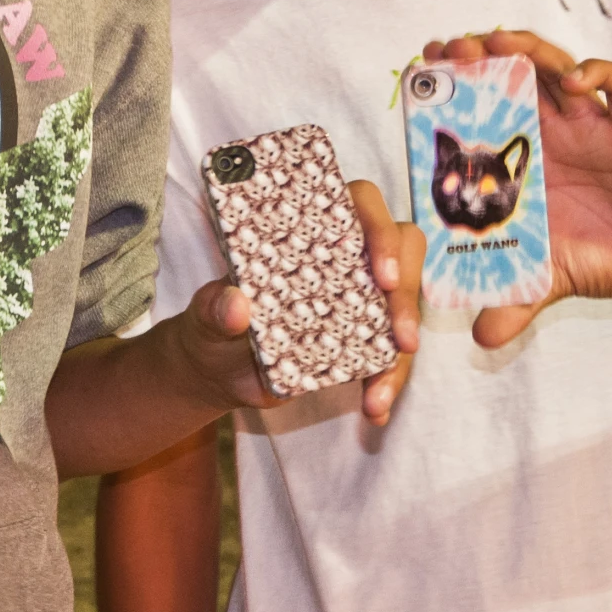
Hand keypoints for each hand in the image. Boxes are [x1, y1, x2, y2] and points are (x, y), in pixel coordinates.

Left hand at [172, 181, 423, 424]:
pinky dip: (387, 382)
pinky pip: (391, 354)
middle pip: (402, 253)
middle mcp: (344, 256)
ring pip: (402, 309)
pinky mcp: (363, 338)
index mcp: (311, 229)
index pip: (361, 203)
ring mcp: (359, 297)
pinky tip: (376, 408)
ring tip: (378, 396)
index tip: (381, 274)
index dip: (379, 230)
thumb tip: (236, 305)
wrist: (217, 370)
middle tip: (402, 340)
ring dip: (400, 356)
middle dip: (406, 296)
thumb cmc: (213, 321)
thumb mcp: (205, 314)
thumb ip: (214, 307)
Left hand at [426, 31, 611, 348]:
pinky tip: (575, 83)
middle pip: (510, 75)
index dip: (454, 88)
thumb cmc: (606, 253)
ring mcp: (590, 122)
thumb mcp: (554, 278)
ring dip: (525, 50)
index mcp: (524, 158)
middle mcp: (551, 130)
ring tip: (497, 43)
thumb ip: (518, 300)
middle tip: (451, 48)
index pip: (482, 110)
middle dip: (479, 54)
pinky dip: (594, 74)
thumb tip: (481, 339)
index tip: (423, 72)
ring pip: (553, 66)